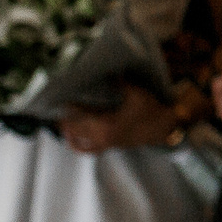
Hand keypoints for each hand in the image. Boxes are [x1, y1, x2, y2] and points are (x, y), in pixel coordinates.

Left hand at [58, 84, 174, 154]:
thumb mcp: (136, 93)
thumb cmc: (150, 110)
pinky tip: (74, 141)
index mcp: (108, 124)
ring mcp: (106, 144)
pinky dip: (79, 147)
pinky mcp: (111, 147)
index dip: (71, 108)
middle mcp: (103, 137)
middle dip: (66, 122)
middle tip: (58, 111)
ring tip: (61, 126)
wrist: (164, 128)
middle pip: (76, 131)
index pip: (83, 115)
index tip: (62, 100)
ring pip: (80, 144)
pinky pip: (89, 151)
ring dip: (69, 135)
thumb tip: (110, 70)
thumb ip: (120, 82)